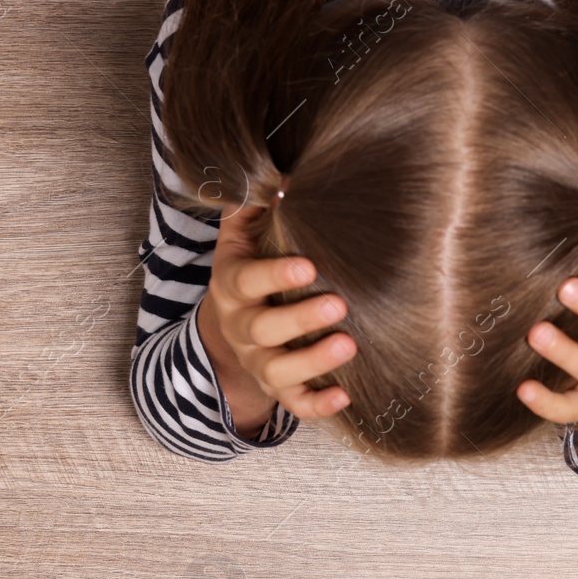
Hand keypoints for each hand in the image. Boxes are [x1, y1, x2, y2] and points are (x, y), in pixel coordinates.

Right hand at [195, 202, 356, 438]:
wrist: (227, 332)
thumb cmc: (248, 272)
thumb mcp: (240, 238)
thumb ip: (254, 206)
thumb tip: (283, 173)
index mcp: (232, 286)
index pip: (247, 281)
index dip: (275, 275)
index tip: (309, 265)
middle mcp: (242, 328)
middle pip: (264, 328)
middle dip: (301, 318)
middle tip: (339, 302)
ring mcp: (258, 362)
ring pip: (279, 370)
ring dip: (314, 361)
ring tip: (349, 345)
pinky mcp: (277, 389)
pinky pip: (293, 404)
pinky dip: (317, 405)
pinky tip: (345, 397)